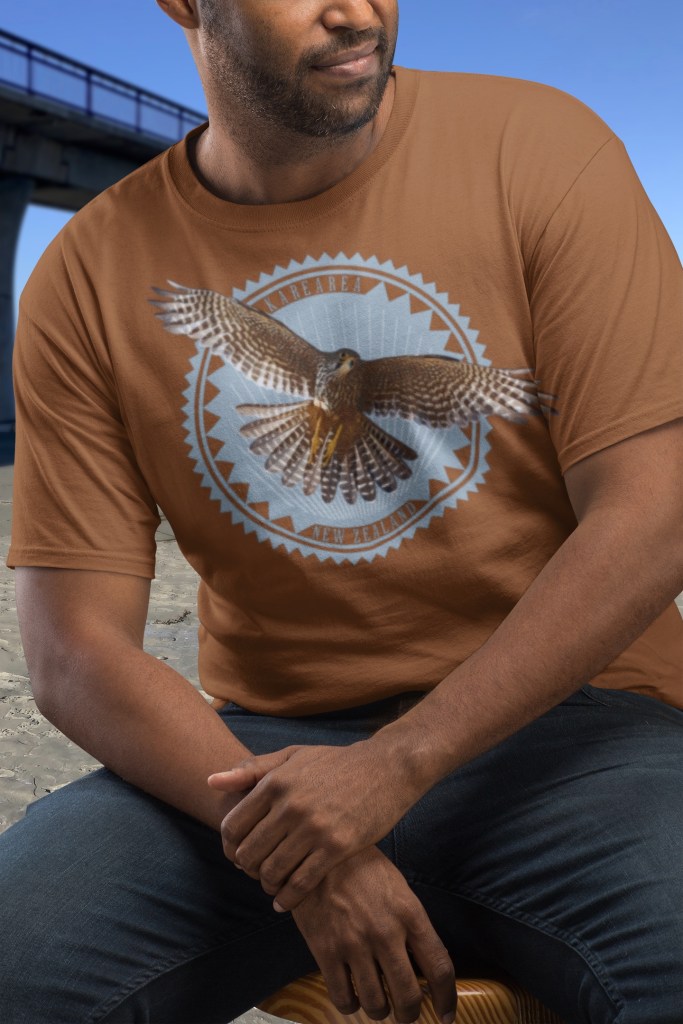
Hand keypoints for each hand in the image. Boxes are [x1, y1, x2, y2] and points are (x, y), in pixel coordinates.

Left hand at [208, 740, 422, 910]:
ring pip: (272, 871)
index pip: (233, 826)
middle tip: (255, 872)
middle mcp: (290, 805)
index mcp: (275, 782)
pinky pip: (301, 882)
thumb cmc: (336, 762)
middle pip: (249, 853)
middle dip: (247, 868)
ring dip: (267, 885)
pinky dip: (288, 898)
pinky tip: (285, 901)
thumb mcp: (293, 756)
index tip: (238, 854)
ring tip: (271, 886)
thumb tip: (211, 781)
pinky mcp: (337, 846)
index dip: (230, 846)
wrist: (386, 767)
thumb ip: (252, 769)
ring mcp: (314, 827)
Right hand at [292, 846, 455, 1023]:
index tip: (446, 1015)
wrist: (319, 851)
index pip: (440, 968)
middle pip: (408, 996)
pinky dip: (351, 1005)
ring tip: (379, 1004)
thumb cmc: (361, 866)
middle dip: (410, 1015)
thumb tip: (422, 965)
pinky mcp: (326, 950)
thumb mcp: (398, 888)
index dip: (447, 999)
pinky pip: (343, 997)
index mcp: (410, 914)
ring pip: (376, 1004)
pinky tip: (352, 995)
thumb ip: (412, 925)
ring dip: (380, 1011)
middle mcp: (386, 933)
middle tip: (407, 1015)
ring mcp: (355, 944)